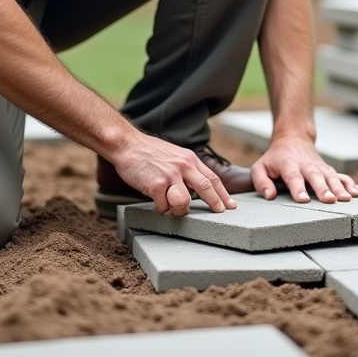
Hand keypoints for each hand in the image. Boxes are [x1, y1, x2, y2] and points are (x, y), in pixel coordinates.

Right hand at [108, 133, 236, 216]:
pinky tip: (154, 202)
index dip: (223, 193)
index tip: (230, 205)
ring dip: (178, 210)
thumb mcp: (174, 155)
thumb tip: (196, 187)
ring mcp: (169, 175)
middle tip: (219, 212)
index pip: (212, 178)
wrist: (127, 144)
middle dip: (215, 203)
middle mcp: (182, 166)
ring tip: (170, 208)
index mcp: (189, 159)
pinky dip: (160, 208)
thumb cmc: (148, 152)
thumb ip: (186, 169)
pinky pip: (163, 206)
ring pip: (184, 202)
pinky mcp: (156, 185)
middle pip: (206, 188)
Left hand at [250, 136, 357, 203]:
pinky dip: (349, 183)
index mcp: (288, 165)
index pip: (293, 177)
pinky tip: (356, 193)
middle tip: (329, 200)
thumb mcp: (260, 167)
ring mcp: (319, 167)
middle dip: (323, 188)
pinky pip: (340, 176)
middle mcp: (305, 165)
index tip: (304, 199)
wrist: (293, 138)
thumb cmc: (274, 159)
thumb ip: (261, 182)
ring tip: (346, 199)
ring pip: (330, 176)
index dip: (298, 188)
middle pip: (315, 177)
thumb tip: (269, 196)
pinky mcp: (327, 169)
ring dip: (339, 187)